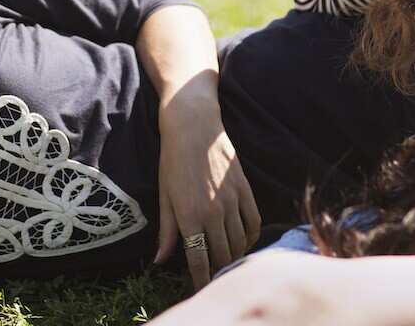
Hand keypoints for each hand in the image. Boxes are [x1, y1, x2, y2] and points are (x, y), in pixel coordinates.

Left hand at [154, 91, 260, 290]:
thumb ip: (166, 231)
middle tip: (213, 276)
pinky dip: (251, 237)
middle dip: (218, 270)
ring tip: (227, 262)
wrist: (193, 126)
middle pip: (222, 255)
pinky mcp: (245, 190)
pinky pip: (254, 222)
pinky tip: (244, 242)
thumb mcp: (164, 196)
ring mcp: (232, 201)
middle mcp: (214, 213)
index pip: (199, 260)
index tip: (200, 289)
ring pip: (239, 242)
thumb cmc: (172, 160)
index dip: (200, 279)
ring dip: (234, 256)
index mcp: (190, 216)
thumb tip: (160, 260)